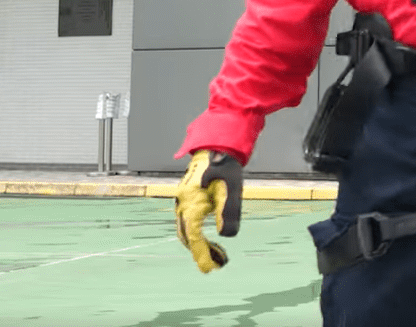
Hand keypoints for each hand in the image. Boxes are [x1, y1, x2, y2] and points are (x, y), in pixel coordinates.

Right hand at [174, 150, 241, 272]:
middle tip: (216, 266)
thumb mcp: (233, 189)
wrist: (217, 146)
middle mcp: (182, 203)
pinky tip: (211, 239)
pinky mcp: (188, 199)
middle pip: (187, 236)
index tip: (211, 269)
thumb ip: (229, 212)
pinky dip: (198, 234)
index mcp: (191, 202)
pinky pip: (189, 222)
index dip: (202, 253)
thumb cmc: (226, 165)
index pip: (193, 235)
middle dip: (201, 252)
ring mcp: (183, 201)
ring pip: (187, 230)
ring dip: (200, 245)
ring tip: (218, 256)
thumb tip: (227, 236)